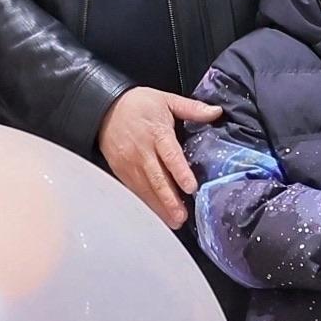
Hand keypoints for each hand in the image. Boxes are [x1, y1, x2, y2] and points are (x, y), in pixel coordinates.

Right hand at [97, 84, 223, 227]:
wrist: (105, 108)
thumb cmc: (138, 104)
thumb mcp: (166, 99)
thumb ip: (192, 108)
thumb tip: (216, 112)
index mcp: (157, 133)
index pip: (170, 155)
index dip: (180, 172)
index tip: (190, 187)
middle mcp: (142, 151)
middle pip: (157, 178)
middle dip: (169, 200)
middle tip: (182, 216)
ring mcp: (130, 164)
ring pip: (146, 189)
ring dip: (160, 206)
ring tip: (173, 221)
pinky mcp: (122, 172)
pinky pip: (135, 190)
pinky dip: (147, 204)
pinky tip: (157, 214)